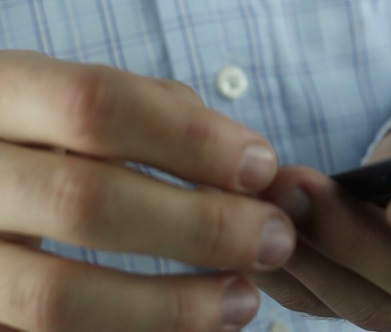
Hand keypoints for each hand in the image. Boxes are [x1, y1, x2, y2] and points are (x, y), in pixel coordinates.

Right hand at [0, 51, 295, 331]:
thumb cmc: (53, 136)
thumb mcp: (87, 103)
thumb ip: (158, 113)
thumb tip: (246, 160)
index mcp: (1, 98)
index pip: (94, 105)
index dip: (191, 139)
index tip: (261, 167)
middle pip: (85, 201)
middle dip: (201, 226)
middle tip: (274, 240)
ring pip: (57, 298)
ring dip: (172, 307)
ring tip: (243, 301)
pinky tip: (193, 326)